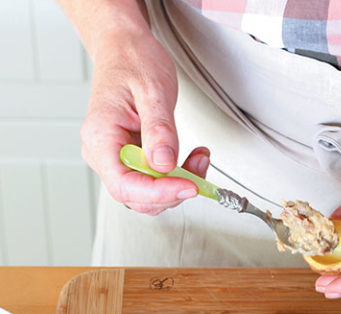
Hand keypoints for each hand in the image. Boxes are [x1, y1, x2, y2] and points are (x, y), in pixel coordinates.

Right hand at [80, 30, 208, 213]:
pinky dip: (178, 177)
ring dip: (179, 184)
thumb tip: (164, 164)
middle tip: (199, 167)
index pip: (124, 184)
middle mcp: (104, 153)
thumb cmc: (133, 62)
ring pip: (149, 195)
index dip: (158, 192)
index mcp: (100, 136)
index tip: (189, 186)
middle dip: (173, 189)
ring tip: (199, 159)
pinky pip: (156, 181)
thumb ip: (159, 130)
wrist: (126, 49)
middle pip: (138, 197)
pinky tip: (192, 160)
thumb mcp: (153, 90)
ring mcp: (117, 159)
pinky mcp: (133, 160)